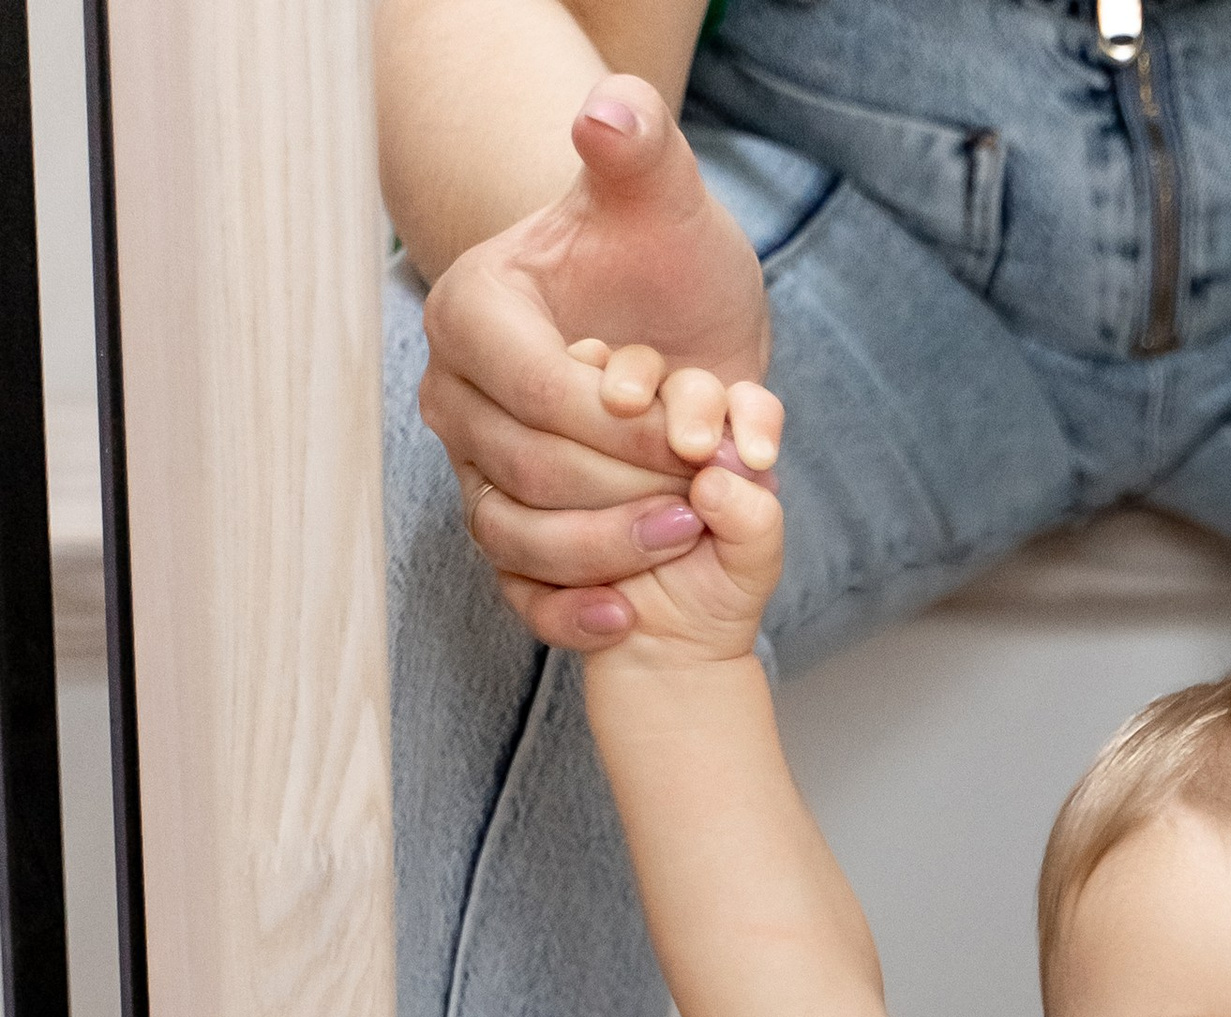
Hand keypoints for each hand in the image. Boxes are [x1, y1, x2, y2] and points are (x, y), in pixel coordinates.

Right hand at [421, 76, 770, 649]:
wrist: (667, 327)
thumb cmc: (662, 261)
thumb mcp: (664, 199)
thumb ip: (640, 150)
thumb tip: (607, 114)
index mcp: (473, 312)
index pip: (535, 390)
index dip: (619, 426)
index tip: (691, 433)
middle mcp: (453, 394)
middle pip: (530, 470)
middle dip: (626, 490)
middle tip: (704, 493)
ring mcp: (471, 466)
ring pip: (521, 535)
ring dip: (611, 550)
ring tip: (688, 534)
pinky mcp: (500, 528)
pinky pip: (517, 588)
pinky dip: (569, 613)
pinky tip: (627, 616)